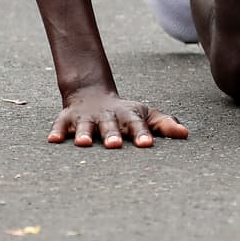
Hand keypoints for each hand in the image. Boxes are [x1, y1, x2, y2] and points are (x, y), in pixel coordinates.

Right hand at [47, 87, 188, 148]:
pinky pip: (59, 125)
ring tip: (83, 144)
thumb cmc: (125, 114)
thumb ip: (164, 125)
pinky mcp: (66, 119)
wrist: (92, 95)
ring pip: (84, 126)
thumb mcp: (145, 116)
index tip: (147, 144)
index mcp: (128, 116)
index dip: (142, 134)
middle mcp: (107, 116)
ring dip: (84, 134)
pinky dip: (56, 132)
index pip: (137, 125)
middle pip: (110, 126)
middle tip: (115, 145)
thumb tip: (186, 134)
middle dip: (112, 135)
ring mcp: (86, 118)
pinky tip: (53, 140)